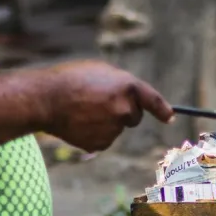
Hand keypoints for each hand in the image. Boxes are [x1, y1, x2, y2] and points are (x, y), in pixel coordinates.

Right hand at [36, 60, 171, 151]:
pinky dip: (94, 134)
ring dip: (105, 122)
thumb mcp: (101, 71)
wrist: (46, 100)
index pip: (153, 100)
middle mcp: (125, 109)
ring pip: (116, 129)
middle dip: (123, 112)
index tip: (169, 117)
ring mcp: (114, 128)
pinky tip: (79, 124)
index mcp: (128, 86)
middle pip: (133, 117)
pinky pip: (103, 140)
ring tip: (82, 111)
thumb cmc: (71, 80)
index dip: (163, 110)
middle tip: (99, 103)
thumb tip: (131, 100)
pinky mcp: (101, 144)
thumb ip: (121, 85)